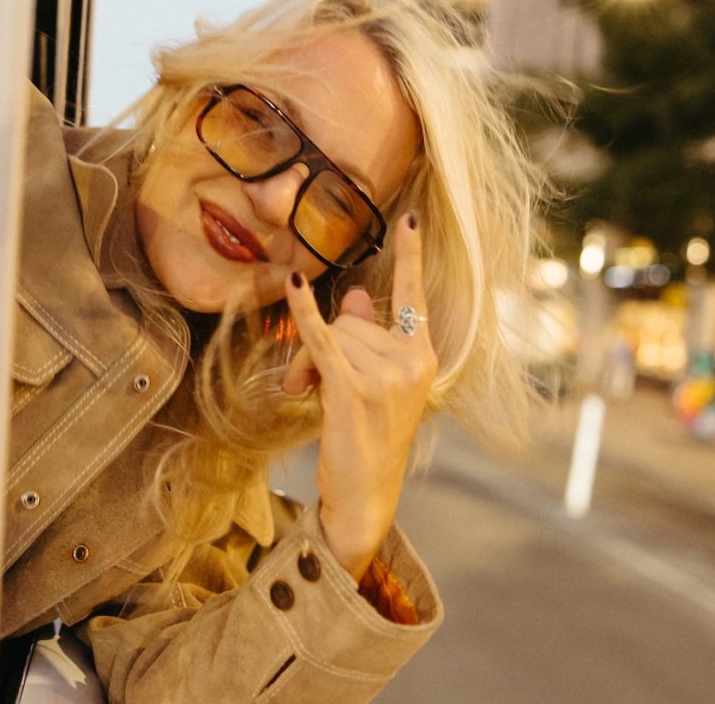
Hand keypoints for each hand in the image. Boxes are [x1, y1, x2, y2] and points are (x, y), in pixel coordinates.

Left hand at [282, 213, 437, 579]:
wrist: (366, 496)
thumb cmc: (368, 439)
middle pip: (350, 318)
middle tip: (307, 383)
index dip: (411, 256)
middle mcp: (410, 362)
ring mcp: (386, 376)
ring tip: (306, 394)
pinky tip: (291, 286)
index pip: (414, 297)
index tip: (412, 219)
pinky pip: (321, 340)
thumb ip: (367, 337)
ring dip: (307, 360)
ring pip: (330, 334)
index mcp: (423, 358)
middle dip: (323, 343)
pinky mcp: (353, 389)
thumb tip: (355, 294)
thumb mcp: (376, 385)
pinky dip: (302, 314)